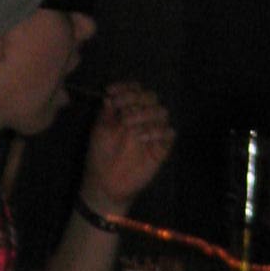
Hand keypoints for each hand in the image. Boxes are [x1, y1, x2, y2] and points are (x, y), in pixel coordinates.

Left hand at [81, 82, 174, 219]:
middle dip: (136, 101)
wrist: (105, 182)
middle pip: (150, 97)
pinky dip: (158, 132)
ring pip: (161, 112)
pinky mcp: (161, 148)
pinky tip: (144, 138)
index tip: (110, 92)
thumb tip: (110, 95)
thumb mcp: (99, 130)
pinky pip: (170, 133)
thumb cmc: (100, 155)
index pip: (134, 89)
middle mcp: (143, 117)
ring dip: (146, 116)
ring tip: (132, 129)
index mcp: (128, 109)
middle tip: (123, 115)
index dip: (125, 88)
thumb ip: (107, 112)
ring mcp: (153, 131)